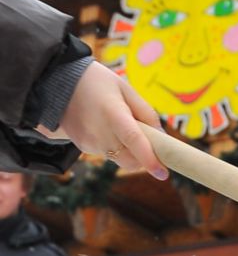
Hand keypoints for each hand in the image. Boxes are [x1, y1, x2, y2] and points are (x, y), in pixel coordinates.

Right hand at [43, 61, 166, 178]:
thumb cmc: (96, 82)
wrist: (55, 81)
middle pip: (130, 160)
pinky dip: (114, 147)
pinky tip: (105, 127)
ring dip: (128, 151)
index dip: (150, 159)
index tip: (163, 174)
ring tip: (119, 126)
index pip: (134, 141)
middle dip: (144, 158)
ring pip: (120, 159)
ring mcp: (88, 141)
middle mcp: (99, 132)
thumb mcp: (125, 88)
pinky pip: (107, 154)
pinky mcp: (82, 146)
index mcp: (113, 114)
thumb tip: (163, 137)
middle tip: (149, 143)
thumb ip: (146, 112)